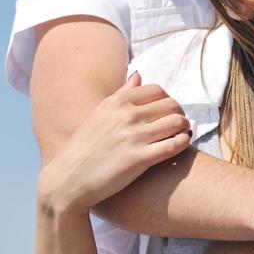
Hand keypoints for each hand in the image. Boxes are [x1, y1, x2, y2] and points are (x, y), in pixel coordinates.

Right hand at [38, 72, 191, 213]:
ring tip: (181, 134)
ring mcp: (134, 137)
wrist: (69, 179)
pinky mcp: (139, 159)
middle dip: (179, 113)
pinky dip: (183, 143)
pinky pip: (174, 145)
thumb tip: (138, 75)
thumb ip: (122, 93)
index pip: (157, 90)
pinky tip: (181, 145)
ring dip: (184, 128)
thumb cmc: (85, 147)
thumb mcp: (100, 113)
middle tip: (178, 124)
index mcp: (117, 101)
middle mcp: (127, 115)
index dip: (167, 100)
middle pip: (171, 104)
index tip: (167, 112)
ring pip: (177, 122)